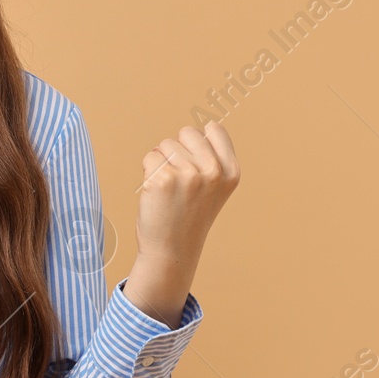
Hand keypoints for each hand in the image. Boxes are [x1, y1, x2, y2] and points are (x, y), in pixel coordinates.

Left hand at [135, 122, 240, 259]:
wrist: (172, 250)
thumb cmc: (189, 215)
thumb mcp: (214, 187)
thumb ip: (213, 158)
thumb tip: (203, 127)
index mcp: (231, 172)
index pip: (213, 129)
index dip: (197, 143)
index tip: (195, 166)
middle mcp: (213, 171)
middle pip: (186, 133)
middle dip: (178, 150)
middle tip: (180, 182)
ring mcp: (188, 174)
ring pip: (165, 145)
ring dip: (161, 163)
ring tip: (169, 190)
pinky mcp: (163, 179)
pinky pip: (150, 157)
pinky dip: (148, 172)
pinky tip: (157, 194)